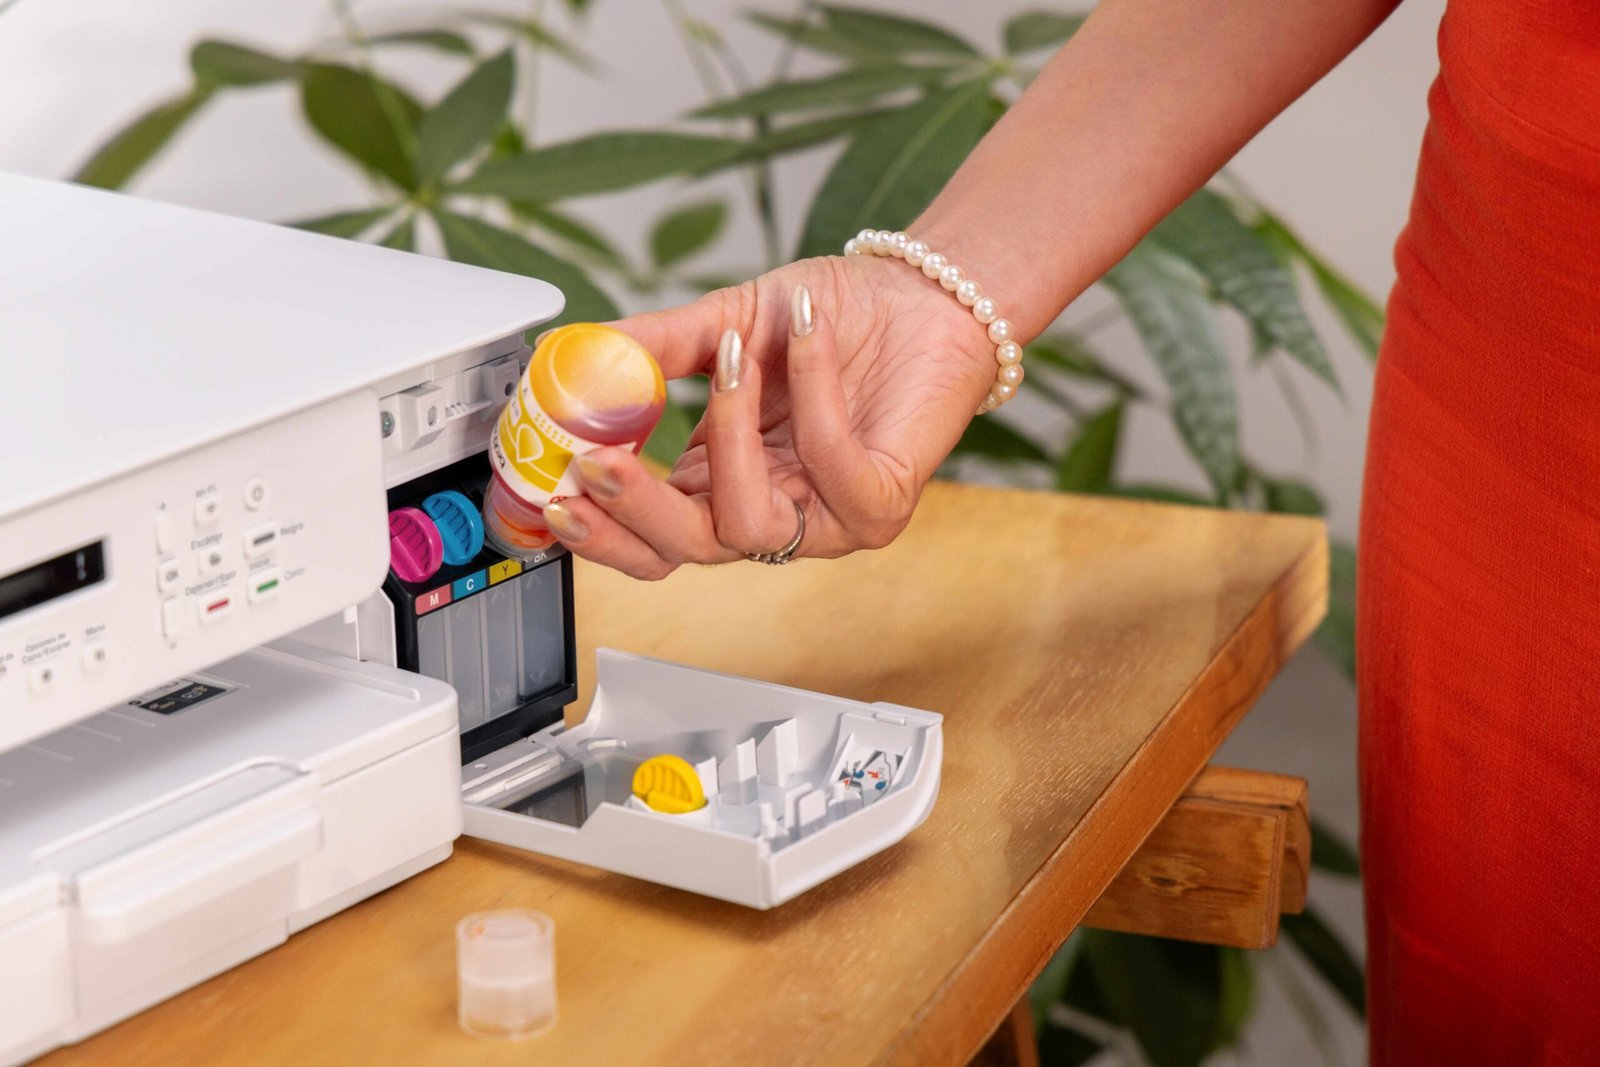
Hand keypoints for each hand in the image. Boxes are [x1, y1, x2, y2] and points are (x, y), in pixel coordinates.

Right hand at [543, 254, 997, 578]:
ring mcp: (826, 521)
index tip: (549, 488)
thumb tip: (577, 354)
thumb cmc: (834, 319)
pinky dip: (812, 396)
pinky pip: (830, 468)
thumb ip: (655, 346)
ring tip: (731, 358)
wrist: (925, 297)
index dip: (595, 526)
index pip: (646, 536)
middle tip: (598, 463)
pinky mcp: (882, 502)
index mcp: (719, 485)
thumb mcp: (725, 322)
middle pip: (683, 551)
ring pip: (748, 527)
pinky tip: (803, 336)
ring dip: (728, 438)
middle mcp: (769, 514)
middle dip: (633, 512)